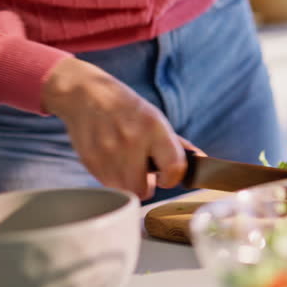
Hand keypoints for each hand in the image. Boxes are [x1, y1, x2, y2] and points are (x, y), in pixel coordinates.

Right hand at [42, 58, 191, 198]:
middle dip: (148, 186)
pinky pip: (108, 185)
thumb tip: (201, 161)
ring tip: (129, 166)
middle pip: (144, 190)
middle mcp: (131, 141)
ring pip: (125, 191)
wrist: (86, 95)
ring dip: (130, 184)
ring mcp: (107, 153)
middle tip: (147, 174)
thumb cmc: (128, 108)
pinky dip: (114, 179)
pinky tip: (115, 161)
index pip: (174, 169)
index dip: (172, 179)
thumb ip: (177, 145)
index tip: (167, 176)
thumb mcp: (156, 119)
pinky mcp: (90, 161)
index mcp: (154, 128)